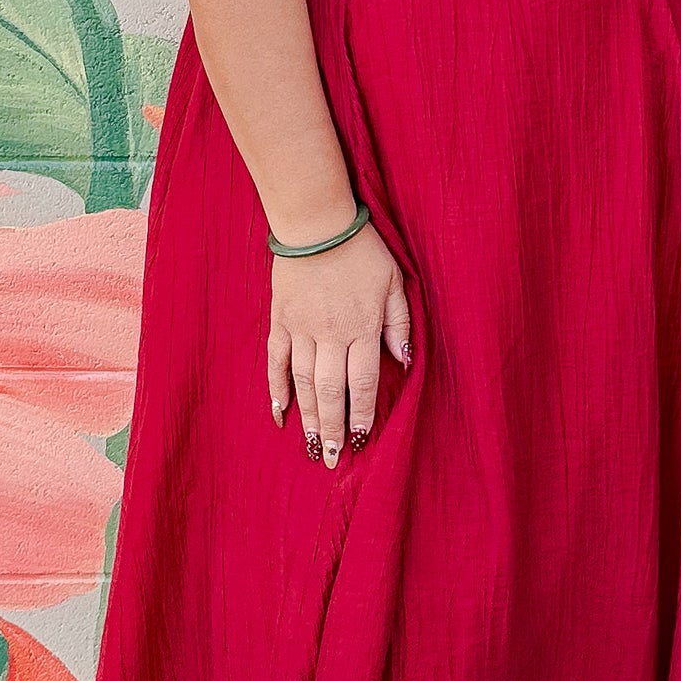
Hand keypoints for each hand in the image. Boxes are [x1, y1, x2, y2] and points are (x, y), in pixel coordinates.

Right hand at [268, 219, 411, 467]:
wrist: (316, 221)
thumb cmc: (362, 250)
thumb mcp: (394, 282)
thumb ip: (399, 324)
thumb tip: (404, 362)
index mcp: (362, 326)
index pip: (364, 381)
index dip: (361, 413)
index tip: (359, 440)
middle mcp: (330, 333)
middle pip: (331, 391)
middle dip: (331, 428)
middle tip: (329, 459)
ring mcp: (301, 328)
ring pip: (304, 382)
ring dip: (307, 417)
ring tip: (310, 445)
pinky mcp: (280, 320)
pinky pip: (276, 361)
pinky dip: (276, 388)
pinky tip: (279, 412)